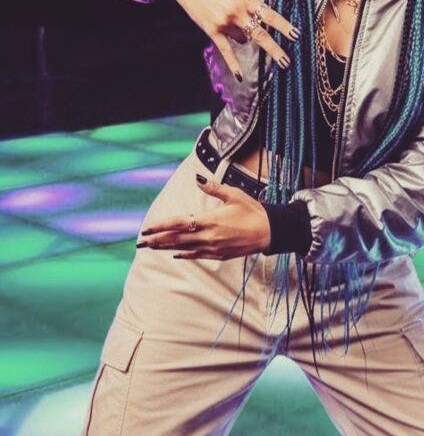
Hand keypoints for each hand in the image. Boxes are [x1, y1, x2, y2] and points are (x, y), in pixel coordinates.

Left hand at [137, 174, 270, 259]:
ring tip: (152, 247)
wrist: (270, 232)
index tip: (147, 228)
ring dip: (167, 247)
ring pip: (184, 248)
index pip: (179, 223)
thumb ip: (213, 188)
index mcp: (210, 220)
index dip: (161, 226)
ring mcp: (213, 247)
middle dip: (158, 240)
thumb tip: (198, 179)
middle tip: (141, 242)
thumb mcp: (234, 195)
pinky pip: (197, 255)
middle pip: (177, 239)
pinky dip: (185, 255)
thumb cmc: (252, 211)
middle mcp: (209, 236)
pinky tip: (175, 254)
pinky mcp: (219, 255)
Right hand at [170, 0, 299, 81]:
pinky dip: (233, 64)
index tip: (295, 35)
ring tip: (235, 24)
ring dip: (245, 37)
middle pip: (260, 34)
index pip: (268, 14)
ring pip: (243, 40)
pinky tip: (239, 76)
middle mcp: (236, 12)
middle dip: (274, 49)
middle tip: (286, 61)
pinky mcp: (213, 31)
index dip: (283, 25)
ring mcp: (224, 23)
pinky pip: (226, 51)